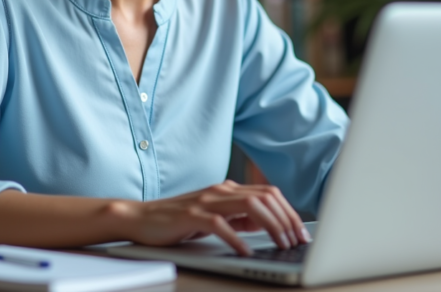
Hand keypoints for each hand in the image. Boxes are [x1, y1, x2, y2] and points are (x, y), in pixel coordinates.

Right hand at [115, 180, 310, 255]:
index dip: (288, 212)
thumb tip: (266, 223)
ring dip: (271, 226)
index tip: (300, 232)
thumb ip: (238, 217)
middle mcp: (220, 190)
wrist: (140, 217)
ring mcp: (206, 201)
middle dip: (286, 219)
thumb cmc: (177, 220)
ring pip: (249, 205)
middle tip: (297, 241)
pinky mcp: (191, 216)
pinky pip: (221, 224)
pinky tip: (247, 251)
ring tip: (281, 244)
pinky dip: (237, 238)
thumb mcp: (213, 216)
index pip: (268, 194)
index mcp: (228, 189)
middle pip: (265, 197)